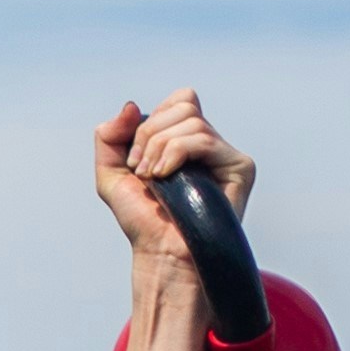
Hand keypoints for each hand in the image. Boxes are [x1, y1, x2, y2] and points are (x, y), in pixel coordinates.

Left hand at [92, 90, 254, 259]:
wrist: (159, 251)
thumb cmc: (141, 219)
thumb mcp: (111, 173)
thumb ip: (109, 136)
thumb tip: (131, 106)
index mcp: (188, 139)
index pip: (181, 100)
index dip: (152, 121)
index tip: (136, 157)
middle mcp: (211, 144)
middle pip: (183, 106)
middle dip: (150, 135)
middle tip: (141, 171)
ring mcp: (227, 154)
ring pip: (191, 122)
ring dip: (159, 148)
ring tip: (152, 179)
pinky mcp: (240, 167)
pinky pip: (204, 141)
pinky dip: (177, 153)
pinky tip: (166, 178)